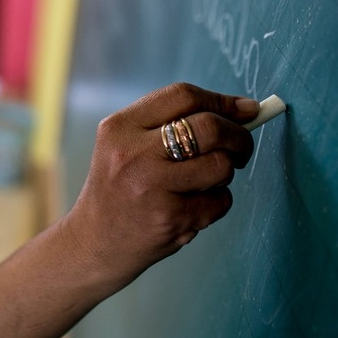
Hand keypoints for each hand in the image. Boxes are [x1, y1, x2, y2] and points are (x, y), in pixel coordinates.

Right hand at [66, 82, 259, 284]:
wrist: (93, 242)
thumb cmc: (118, 188)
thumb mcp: (125, 145)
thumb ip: (170, 124)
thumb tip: (242, 110)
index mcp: (119, 128)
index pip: (182, 96)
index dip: (221, 100)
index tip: (244, 109)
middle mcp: (133, 154)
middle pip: (208, 127)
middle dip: (238, 136)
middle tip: (240, 148)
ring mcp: (151, 187)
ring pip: (220, 166)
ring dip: (224, 174)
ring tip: (203, 183)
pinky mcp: (170, 218)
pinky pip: (220, 201)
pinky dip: (216, 203)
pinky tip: (192, 207)